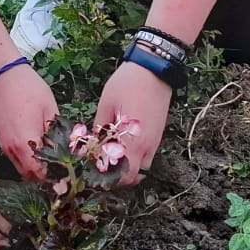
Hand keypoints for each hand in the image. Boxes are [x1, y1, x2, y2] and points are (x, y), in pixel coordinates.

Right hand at [0, 64, 57, 180]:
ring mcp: (5, 146)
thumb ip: (56, 134)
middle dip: (45, 176)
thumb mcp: (50, 109)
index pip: (40, 173)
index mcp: (25, 142)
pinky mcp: (2, 140)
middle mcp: (13, 149)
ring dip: (36, 170)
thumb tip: (67, 151)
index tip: (68, 174)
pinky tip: (39, 150)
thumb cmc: (29, 88)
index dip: (54, 177)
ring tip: (52, 161)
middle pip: (30, 176)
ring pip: (21, 169)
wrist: (1, 76)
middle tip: (62, 169)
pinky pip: (16, 159)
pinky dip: (27, 161)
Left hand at [95, 61, 173, 187]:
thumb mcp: (105, 105)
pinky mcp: (158, 135)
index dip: (106, 179)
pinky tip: (122, 148)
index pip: (122, 175)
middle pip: (133, 178)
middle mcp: (147, 146)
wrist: (154, 69)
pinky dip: (135, 160)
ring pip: (142, 169)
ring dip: (127, 170)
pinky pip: (147, 157)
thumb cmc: (127, 84)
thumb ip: (100, 130)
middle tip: (99, 168)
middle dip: (116, 179)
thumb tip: (91, 148)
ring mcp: (155, 142)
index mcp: (133, 141)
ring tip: (109, 160)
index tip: (91, 172)